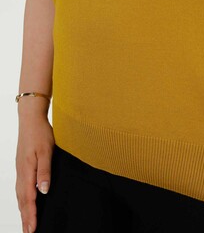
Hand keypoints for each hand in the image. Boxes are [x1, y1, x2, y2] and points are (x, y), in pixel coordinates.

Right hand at [15, 105, 54, 232]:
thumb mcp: (46, 151)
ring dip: (23, 210)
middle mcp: (21, 173)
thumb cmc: (40, 133)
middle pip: (22, 200)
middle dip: (26, 218)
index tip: (33, 230)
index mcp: (27, 171)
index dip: (31, 215)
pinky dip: (22, 199)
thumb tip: (44, 191)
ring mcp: (20, 169)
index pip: (29, 199)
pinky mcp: (21, 166)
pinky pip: (20, 187)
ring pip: (20, 195)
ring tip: (27, 223)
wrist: (30, 118)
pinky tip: (25, 202)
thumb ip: (45, 171)